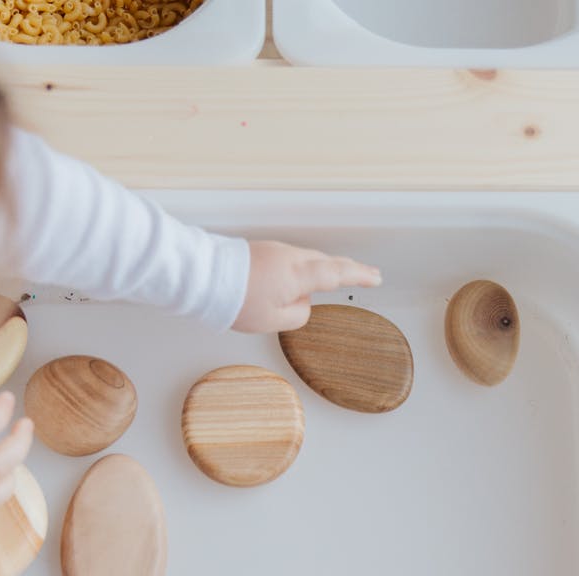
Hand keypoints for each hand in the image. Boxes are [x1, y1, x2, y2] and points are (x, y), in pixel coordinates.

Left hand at [232, 240, 381, 332]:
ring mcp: (275, 250)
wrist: (203, 276)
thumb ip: (296, 315)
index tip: (376, 278)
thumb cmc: (234, 299)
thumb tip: (304, 304)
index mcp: (298, 274)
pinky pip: (290, 259)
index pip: (337, 274)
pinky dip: (302, 267)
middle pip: (325, 261)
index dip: (359, 276)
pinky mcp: (262, 250)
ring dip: (322, 268)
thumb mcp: (272, 321)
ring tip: (334, 278)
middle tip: (367, 273)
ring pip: (307, 259)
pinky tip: (297, 278)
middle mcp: (290, 257)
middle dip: (347, 268)